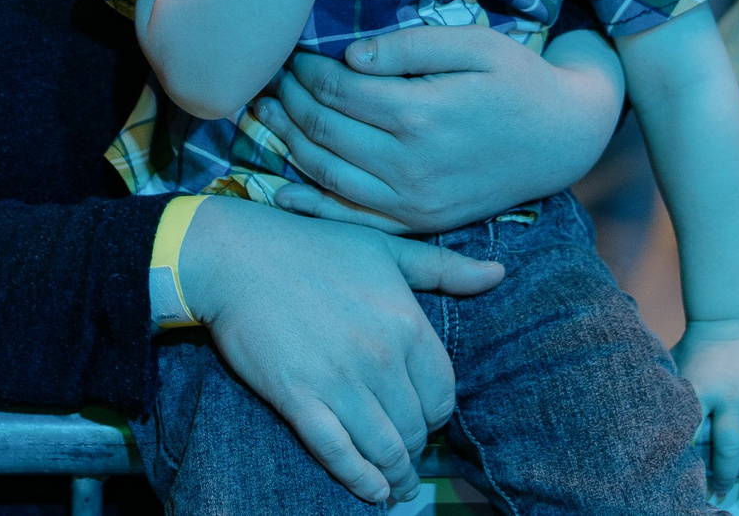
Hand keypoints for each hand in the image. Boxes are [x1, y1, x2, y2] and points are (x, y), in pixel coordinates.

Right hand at [177, 196, 503, 504]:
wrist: (239, 257)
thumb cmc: (314, 247)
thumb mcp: (387, 249)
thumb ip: (446, 269)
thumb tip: (499, 275)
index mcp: (406, 323)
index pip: (442, 394)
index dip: (437, 414)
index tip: (426, 419)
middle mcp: (380, 357)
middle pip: (414, 426)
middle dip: (415, 447)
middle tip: (409, 456)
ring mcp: (339, 382)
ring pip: (383, 448)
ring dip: (396, 475)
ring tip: (397, 488)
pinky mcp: (299, 401)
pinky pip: (338, 454)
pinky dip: (360, 480)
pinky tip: (372, 491)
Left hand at [251, 25, 624, 233]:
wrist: (562, 139)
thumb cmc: (518, 79)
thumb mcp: (475, 44)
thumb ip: (409, 46)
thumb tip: (350, 56)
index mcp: (421, 113)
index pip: (337, 89)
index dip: (304, 70)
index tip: (289, 52)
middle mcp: (411, 164)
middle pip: (325, 130)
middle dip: (290, 101)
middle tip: (270, 79)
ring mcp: (413, 201)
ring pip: (327, 174)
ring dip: (288, 144)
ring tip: (267, 115)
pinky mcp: (420, 223)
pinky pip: (353, 219)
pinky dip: (313, 207)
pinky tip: (282, 191)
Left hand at [673, 319, 738, 493]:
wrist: (731, 316)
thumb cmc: (698, 348)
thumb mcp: (677, 369)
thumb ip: (672, 397)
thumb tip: (655, 430)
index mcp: (704, 389)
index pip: (694, 430)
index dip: (688, 456)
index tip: (685, 477)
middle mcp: (734, 395)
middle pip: (731, 444)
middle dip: (726, 473)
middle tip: (721, 492)